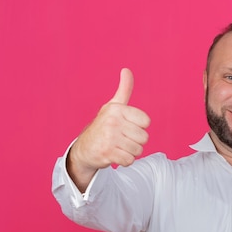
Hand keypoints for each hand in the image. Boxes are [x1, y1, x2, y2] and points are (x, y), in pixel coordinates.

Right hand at [68, 68, 150, 189]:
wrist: (84, 148)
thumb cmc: (103, 125)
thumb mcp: (113, 106)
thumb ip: (124, 90)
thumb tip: (126, 70)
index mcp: (117, 109)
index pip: (146, 122)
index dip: (139, 127)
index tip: (127, 126)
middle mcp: (112, 121)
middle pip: (144, 138)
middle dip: (136, 142)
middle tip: (122, 139)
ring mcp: (109, 138)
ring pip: (138, 150)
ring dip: (131, 152)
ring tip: (118, 147)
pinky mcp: (107, 153)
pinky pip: (129, 160)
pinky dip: (125, 161)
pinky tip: (115, 155)